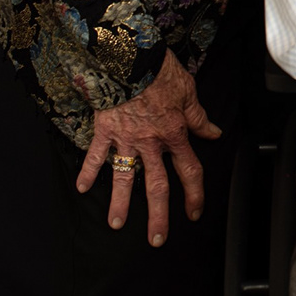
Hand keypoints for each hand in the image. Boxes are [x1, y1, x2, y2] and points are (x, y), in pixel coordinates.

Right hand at [76, 50, 221, 244]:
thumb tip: (213, 132)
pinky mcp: (105, 129)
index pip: (190, 170)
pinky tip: (83, 188)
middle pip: (157, 185)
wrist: (132, 56)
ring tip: (117, 225)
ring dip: (120, 203)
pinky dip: (88, 171)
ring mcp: (126, 138)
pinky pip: (95, 155)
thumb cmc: (161, 69)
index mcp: (175, 132)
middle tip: (156, 239)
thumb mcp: (189, 91)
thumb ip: (199, 116)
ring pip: (125, 178)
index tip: (194, 212)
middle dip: (158, 215)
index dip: (194, 194)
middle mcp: (152, 142)